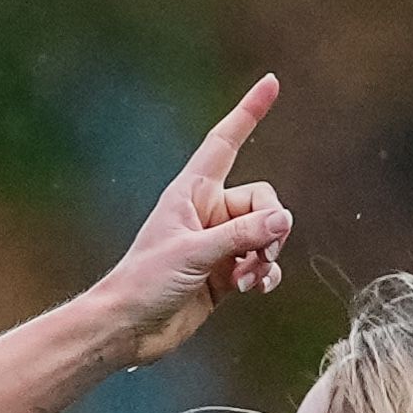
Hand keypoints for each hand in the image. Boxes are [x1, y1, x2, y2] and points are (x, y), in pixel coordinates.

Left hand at [89, 75, 291, 366]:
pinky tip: (256, 289)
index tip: (272, 82)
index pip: (226, 141)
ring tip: (248, 279)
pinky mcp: (224, 273)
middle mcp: (207, 212)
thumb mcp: (194, 254)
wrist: (128, 329)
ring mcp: (218, 243)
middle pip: (263, 200)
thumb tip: (284, 220)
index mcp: (191, 192)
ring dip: (266, 256)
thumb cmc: (145, 283)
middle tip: (259, 254)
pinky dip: (265, 274)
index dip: (248, 112)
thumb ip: (242, 236)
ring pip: (266, 234)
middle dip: (270, 227)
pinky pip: (261, 263)